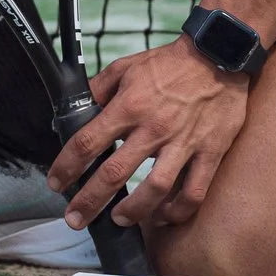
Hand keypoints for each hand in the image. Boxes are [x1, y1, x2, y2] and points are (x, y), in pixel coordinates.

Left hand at [46, 39, 251, 230]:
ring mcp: (184, 143)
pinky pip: (194, 191)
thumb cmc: (170, 63)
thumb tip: (75, 107)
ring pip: (155, 189)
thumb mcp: (126, 67)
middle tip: (75, 219)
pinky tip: (162, 215)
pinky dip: (177, 210)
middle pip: (114, 174)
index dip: (67, 166)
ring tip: (118, 220)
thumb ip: (99, 89)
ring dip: (133, 211)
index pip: (88, 142)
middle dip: (90, 201)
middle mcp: (154, 128)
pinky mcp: (210, 152)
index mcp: (129, 106)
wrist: (218, 55)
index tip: (56, 183)